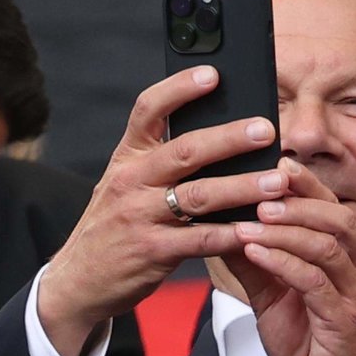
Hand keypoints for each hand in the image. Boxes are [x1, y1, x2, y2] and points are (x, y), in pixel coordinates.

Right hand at [37, 66, 288, 355]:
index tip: (213, 74)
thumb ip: (164, 158)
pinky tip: (259, 227)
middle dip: (229, 138)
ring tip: (277, 181)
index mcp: (128, 155)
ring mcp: (140, 215)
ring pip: (199, 194)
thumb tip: (224, 130)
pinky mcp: (152, 251)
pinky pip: (201, 238)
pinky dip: (233, 233)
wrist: (77, 281)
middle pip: (185, 150)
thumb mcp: (128, 182)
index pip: (148, 110)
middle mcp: (131, 179)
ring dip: (242, 186)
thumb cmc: (117, 222)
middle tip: (266, 130)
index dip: (180, 89)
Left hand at [225, 161, 355, 355]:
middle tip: (259, 191)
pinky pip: (315, 282)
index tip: (275, 163)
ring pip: (328, 245)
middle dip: (298, 200)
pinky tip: (256, 253)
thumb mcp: (272, 292)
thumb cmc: (307, 338)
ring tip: (251, 220)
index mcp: (349, 254)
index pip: (332, 205)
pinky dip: (283, 263)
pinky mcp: (345, 319)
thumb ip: (254, 258)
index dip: (306, 183)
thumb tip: (222, 223)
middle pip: (337, 217)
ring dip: (287, 229)